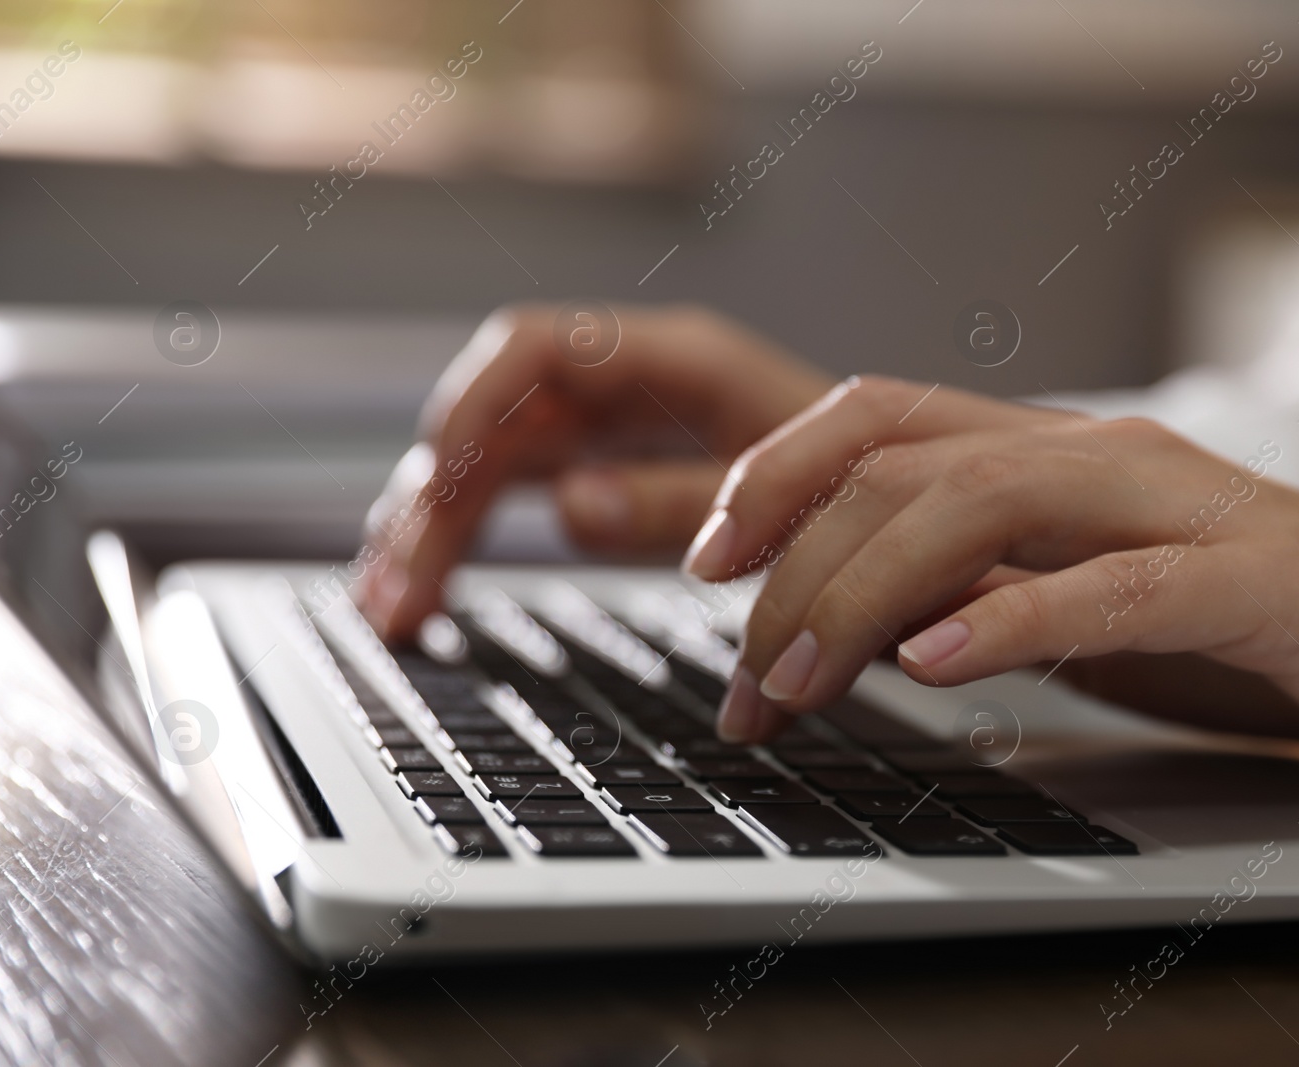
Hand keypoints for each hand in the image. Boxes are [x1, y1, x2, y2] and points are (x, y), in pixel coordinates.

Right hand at [360, 304, 831, 639]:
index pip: (537, 347)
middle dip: (433, 502)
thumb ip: (676, 502)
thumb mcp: (782, 502)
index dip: (475, 405)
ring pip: (487, 464)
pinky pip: (509, 497)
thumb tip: (571, 504)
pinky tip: (426, 594)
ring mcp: (610, 429)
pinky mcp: (603, 473)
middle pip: (495, 420)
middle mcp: (629, 385)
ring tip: (390, 612)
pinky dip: (463, 543)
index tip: (436, 483)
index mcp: (675, 361)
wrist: (908, 506)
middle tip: (398, 596)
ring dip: (429, 532)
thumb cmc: (864, 491)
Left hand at [685, 376, 1298, 777]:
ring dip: (865, 594)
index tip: (701, 562)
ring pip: (985, 504)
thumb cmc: (1248, 624)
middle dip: (792, 569)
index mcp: (1053, 454)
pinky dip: (1019, 618)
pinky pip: (1120, 587)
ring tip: (796, 679)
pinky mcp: (1260, 580)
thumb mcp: (1080, 604)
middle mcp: (1103, 457)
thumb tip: (848, 621)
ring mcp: (1183, 507)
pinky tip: (940, 663)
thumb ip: (978, 591)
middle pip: (902, 464)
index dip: (773, 473)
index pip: (879, 419)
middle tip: (741, 676)